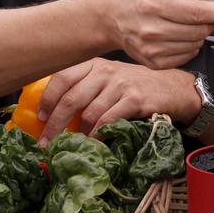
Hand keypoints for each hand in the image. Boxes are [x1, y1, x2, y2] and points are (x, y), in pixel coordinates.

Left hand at [34, 58, 198, 144]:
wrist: (172, 88)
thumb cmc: (136, 86)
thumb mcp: (110, 79)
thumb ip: (87, 88)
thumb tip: (54, 113)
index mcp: (94, 65)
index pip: (62, 78)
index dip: (48, 99)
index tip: (40, 118)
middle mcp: (105, 71)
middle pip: (71, 98)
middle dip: (55, 124)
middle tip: (47, 143)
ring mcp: (121, 85)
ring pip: (89, 113)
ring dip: (77, 135)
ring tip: (71, 147)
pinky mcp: (135, 99)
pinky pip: (108, 121)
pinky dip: (98, 136)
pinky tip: (94, 144)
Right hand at [104, 0, 213, 69]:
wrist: (114, 17)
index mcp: (154, 4)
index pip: (197, 11)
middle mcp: (151, 28)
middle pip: (199, 30)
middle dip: (212, 21)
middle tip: (209, 13)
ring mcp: (152, 48)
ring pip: (195, 43)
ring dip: (201, 33)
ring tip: (188, 22)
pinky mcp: (154, 62)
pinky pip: (187, 56)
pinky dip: (191, 46)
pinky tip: (180, 35)